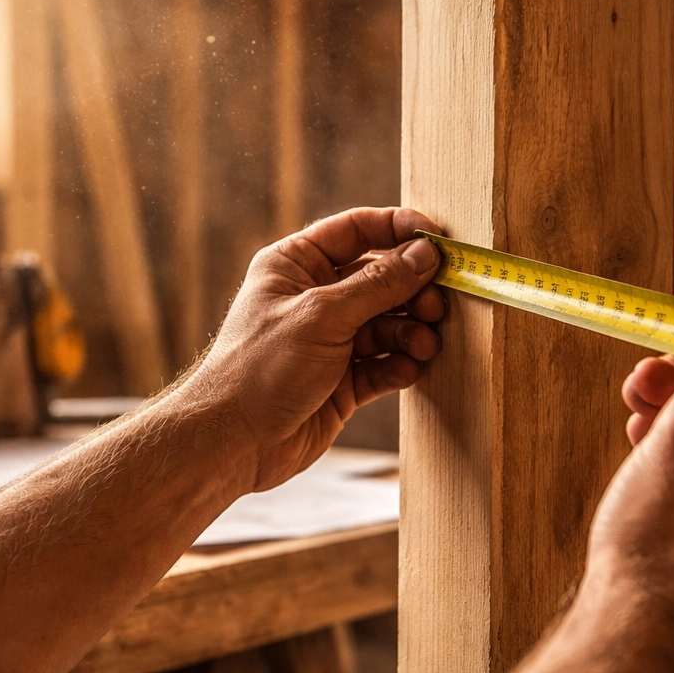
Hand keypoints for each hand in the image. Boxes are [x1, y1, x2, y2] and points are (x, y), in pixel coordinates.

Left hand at [184, 207, 444, 491]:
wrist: (234, 442)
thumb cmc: (261, 368)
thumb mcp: (322, 315)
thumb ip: (378, 284)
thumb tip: (426, 254)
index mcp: (296, 264)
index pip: (357, 229)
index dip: (400, 230)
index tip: (439, 241)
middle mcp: (315, 297)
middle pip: (381, 277)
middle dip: (413, 290)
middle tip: (436, 306)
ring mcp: (330, 340)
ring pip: (388, 324)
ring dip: (411, 332)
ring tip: (424, 345)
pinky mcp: (342, 381)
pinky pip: (384, 364)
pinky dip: (400, 365)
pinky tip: (408, 370)